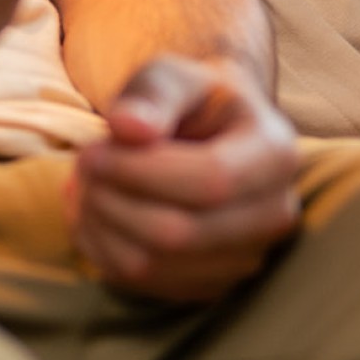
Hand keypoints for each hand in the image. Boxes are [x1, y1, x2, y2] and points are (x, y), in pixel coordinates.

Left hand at [70, 55, 299, 302]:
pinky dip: (102, 248)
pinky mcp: (211, 284)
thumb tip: (127, 127)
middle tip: (83, 164)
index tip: (92, 151)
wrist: (211, 132)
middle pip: (178, 233)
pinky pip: (140, 283)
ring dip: (100, 225)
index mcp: (276, 155)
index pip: (211, 181)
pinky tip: (96, 211)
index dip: (139, 171)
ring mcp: (246, 257)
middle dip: (112, 199)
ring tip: (86, 184)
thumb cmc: (191, 100)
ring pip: (151, 265)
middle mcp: (274, 215)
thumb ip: (151, 93)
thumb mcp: (172, 75)